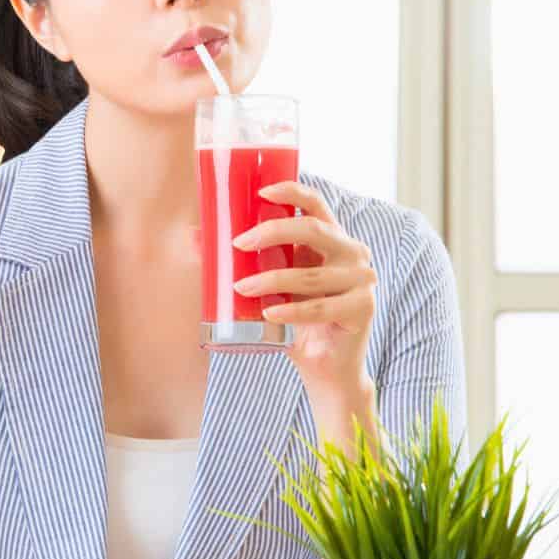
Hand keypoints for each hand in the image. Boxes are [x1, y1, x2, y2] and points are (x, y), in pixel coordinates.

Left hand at [231, 181, 378, 402]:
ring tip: (242, 287)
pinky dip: (292, 310)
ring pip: (310, 275)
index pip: (316, 204)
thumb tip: (195, 237)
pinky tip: (269, 312)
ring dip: (271, 280)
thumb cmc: (296, 319)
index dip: (291, 191)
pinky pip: (320, 308)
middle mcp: (352, 252)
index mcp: (333, 238)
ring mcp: (361, 280)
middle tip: (238, 244)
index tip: (261, 192)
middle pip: (313, 230)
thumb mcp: (273, 284)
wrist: (325, 366)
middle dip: (272, 232)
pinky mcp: (362, 308)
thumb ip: (249, 261)